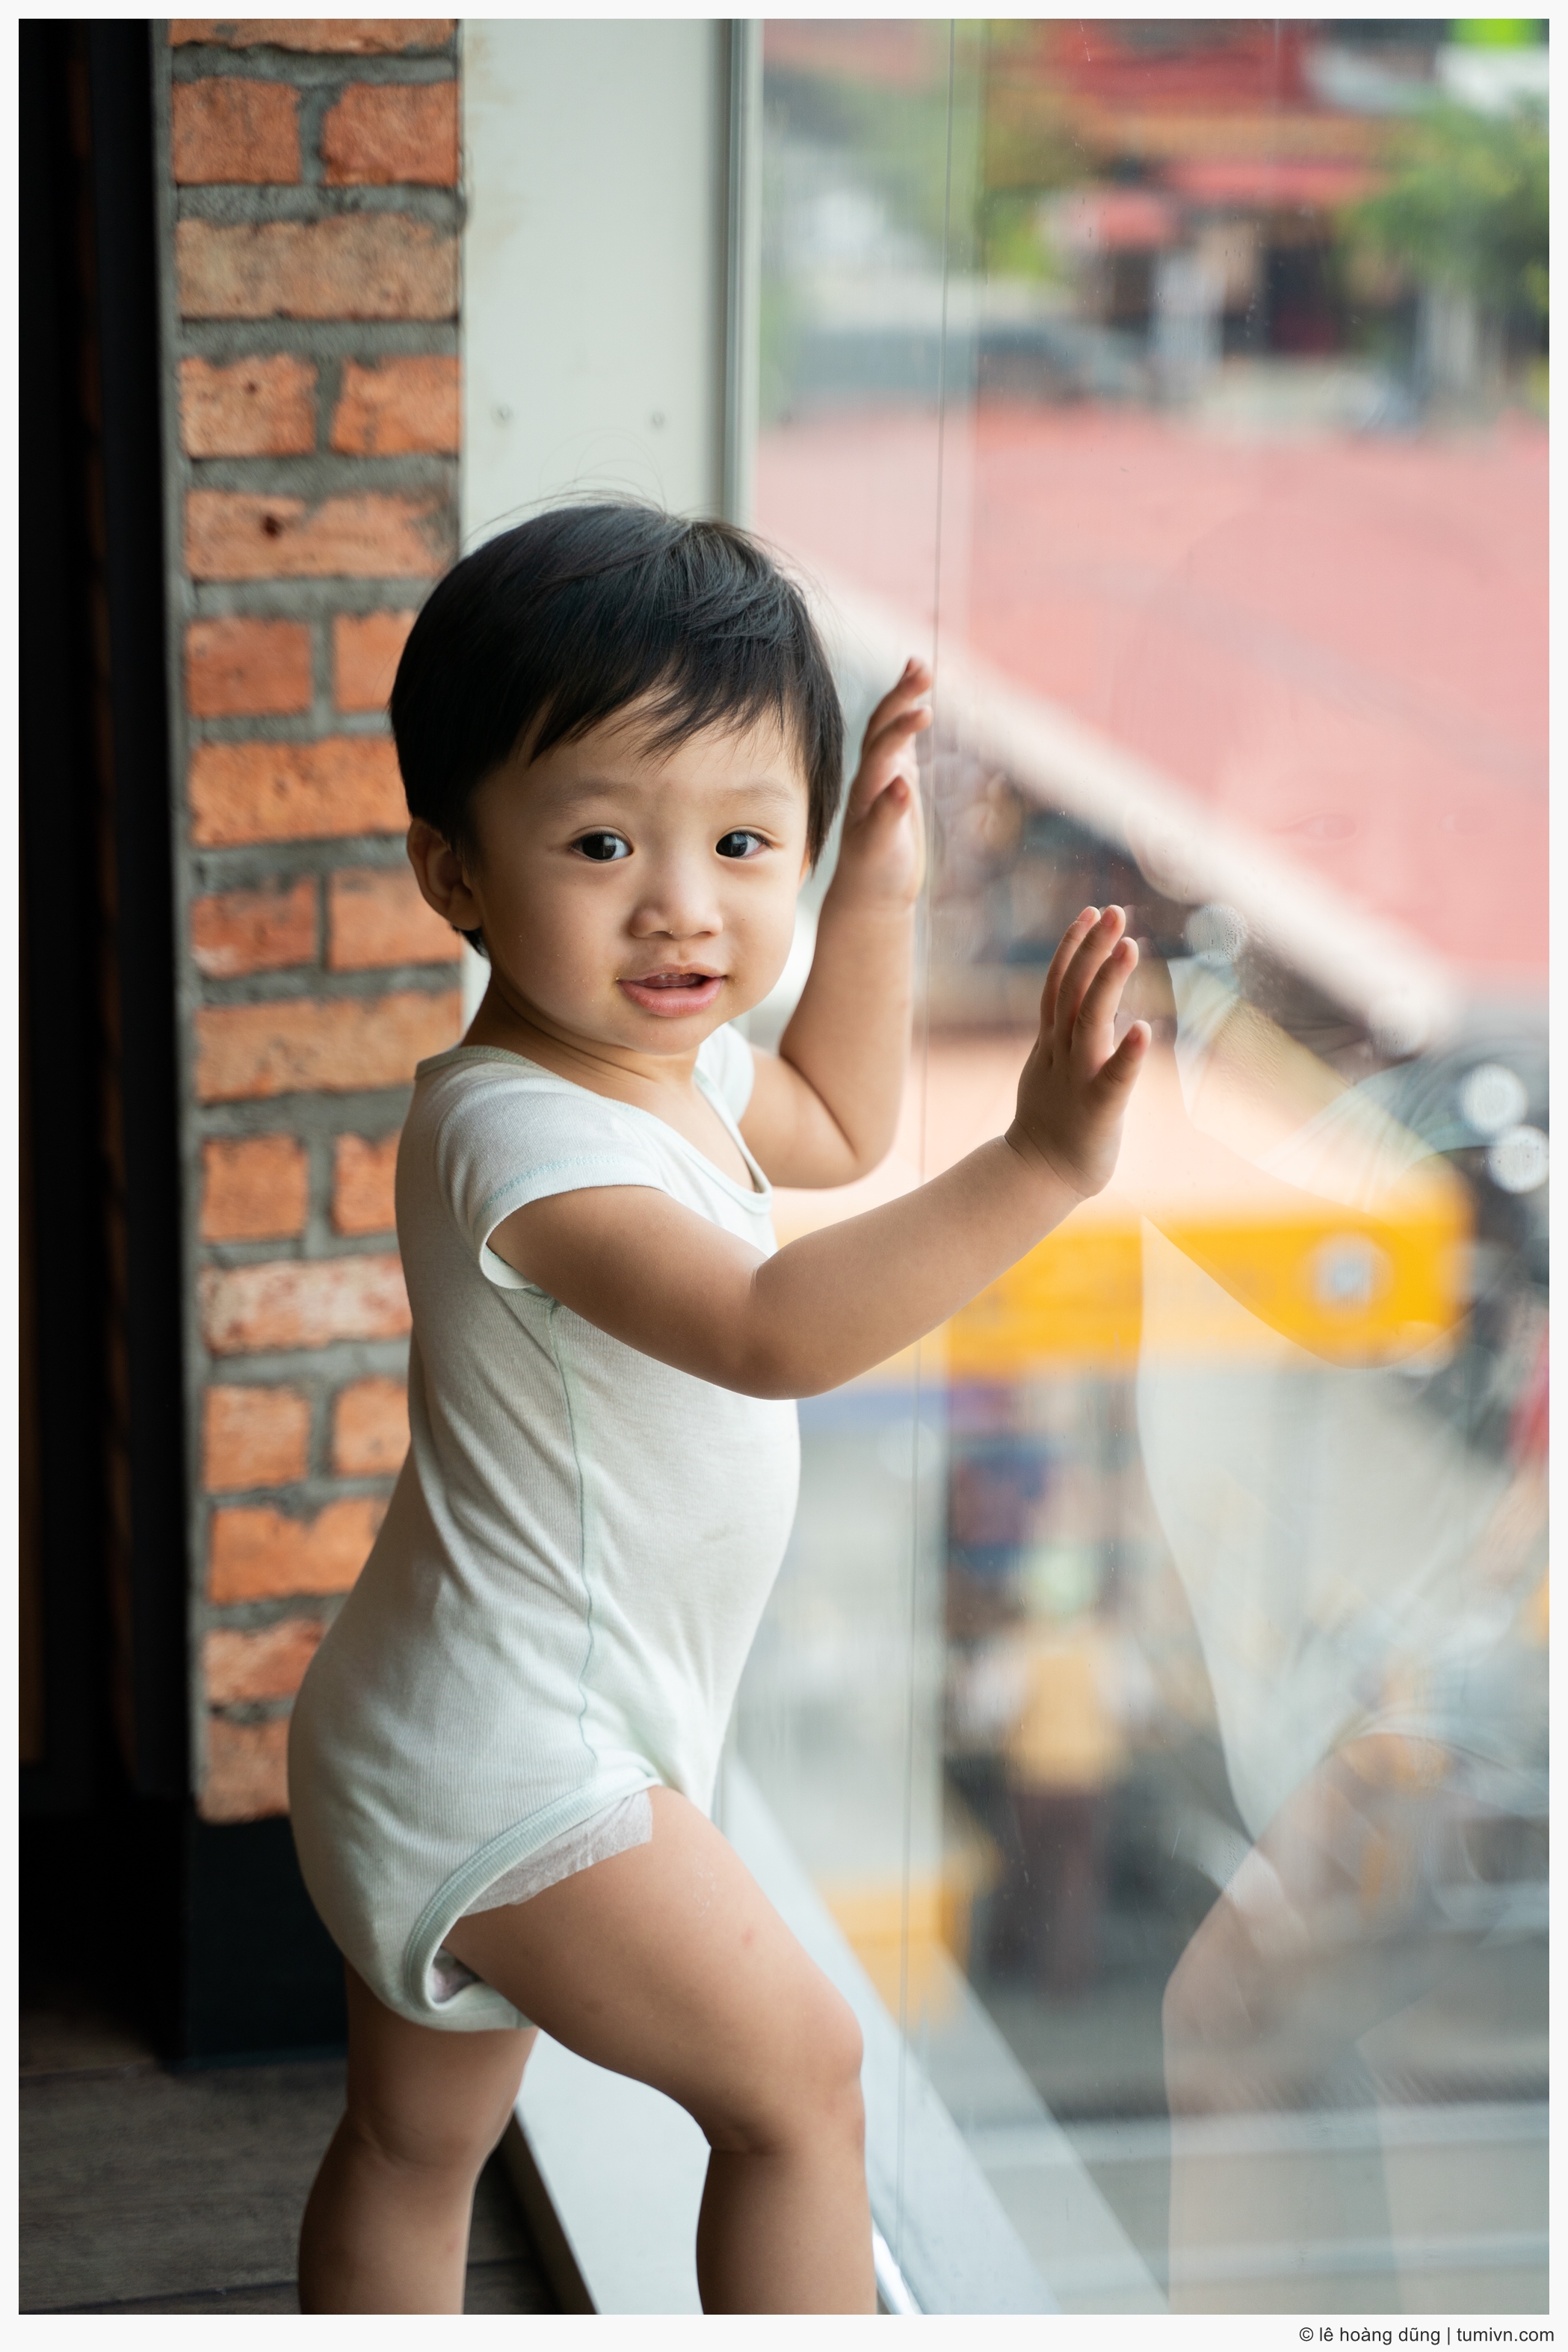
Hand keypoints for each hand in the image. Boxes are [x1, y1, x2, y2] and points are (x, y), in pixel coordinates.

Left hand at [826, 658, 930, 910]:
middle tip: (922, 668)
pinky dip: (910, 719)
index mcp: (866, 789)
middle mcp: (871, 776)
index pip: (882, 747)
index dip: (901, 728)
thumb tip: (900, 783)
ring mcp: (884, 777)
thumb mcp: (881, 850)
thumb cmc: (875, 874)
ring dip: (904, 698)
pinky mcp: (898, 783)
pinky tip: (921, 701)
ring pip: (891, 729)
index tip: (925, 711)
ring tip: (919, 667)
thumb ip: (889, 817)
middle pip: (883, 726)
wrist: (869, 893)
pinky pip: (903, 743)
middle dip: (902, 696)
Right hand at [1006, 905, 1148, 1200]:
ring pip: (1088, 1021)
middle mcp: (1062, 1053)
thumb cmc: (1054, 1125)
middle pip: (1073, 991)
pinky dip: (1127, 1054)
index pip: (1059, 983)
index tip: (1090, 912)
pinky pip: (1114, 1078)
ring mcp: (1078, 1078)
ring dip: (1108, 982)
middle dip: (1092, 949)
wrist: (1038, 1177)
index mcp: (1052, 1043)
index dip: (1072, 947)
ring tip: (1129, 947)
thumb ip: (1065, 1038)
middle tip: (1114, 913)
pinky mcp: (1099, 1109)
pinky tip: (1144, 1030)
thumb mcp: (1053, 1070)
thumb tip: (1082, 1009)